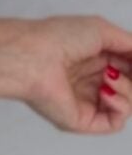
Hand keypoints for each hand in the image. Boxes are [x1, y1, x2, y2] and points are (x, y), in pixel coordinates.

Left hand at [0, 12, 131, 133]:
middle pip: (130, 86)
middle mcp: (91, 82)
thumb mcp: (104, 31)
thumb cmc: (61, 38)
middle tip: (118, 69)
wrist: (33, 57)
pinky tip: (106, 92)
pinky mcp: (82, 121)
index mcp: (93, 61)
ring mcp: (87, 103)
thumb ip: (130, 45)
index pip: (128, 67)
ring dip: (129, 89)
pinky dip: (121, 106)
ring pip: (128, 104)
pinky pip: (115, 122)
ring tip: (108, 77)